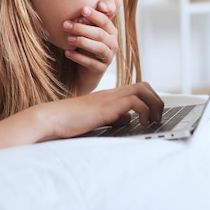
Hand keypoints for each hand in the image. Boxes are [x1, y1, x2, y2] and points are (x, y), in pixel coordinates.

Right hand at [37, 82, 163, 138]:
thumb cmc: (69, 120)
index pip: (137, 88)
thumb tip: (128, 118)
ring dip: (154, 105)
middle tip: (157, 117)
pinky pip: (133, 101)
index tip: (153, 114)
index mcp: (109, 95)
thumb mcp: (97, 118)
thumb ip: (113, 117)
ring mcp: (109, 98)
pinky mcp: (106, 107)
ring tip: (153, 121)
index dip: (150, 99)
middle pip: (144, 85)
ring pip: (142, 89)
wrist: (52, 117)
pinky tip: (140, 123)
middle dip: (157, 100)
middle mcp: (111, 93)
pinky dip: (143, 111)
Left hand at [63, 0, 120, 94]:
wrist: (87, 71)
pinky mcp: (101, 70)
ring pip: (98, 48)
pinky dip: (79, 57)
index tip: (82, 9)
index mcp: (112, 32)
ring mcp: (108, 57)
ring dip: (82, 42)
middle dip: (82, 28)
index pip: (105, 21)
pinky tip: (67, 52)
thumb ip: (92, 17)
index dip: (94, 15)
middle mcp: (113, 44)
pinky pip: (91, 63)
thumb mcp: (90, 31)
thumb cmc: (88, 46)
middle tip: (66, 24)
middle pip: (100, 34)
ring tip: (68, 39)